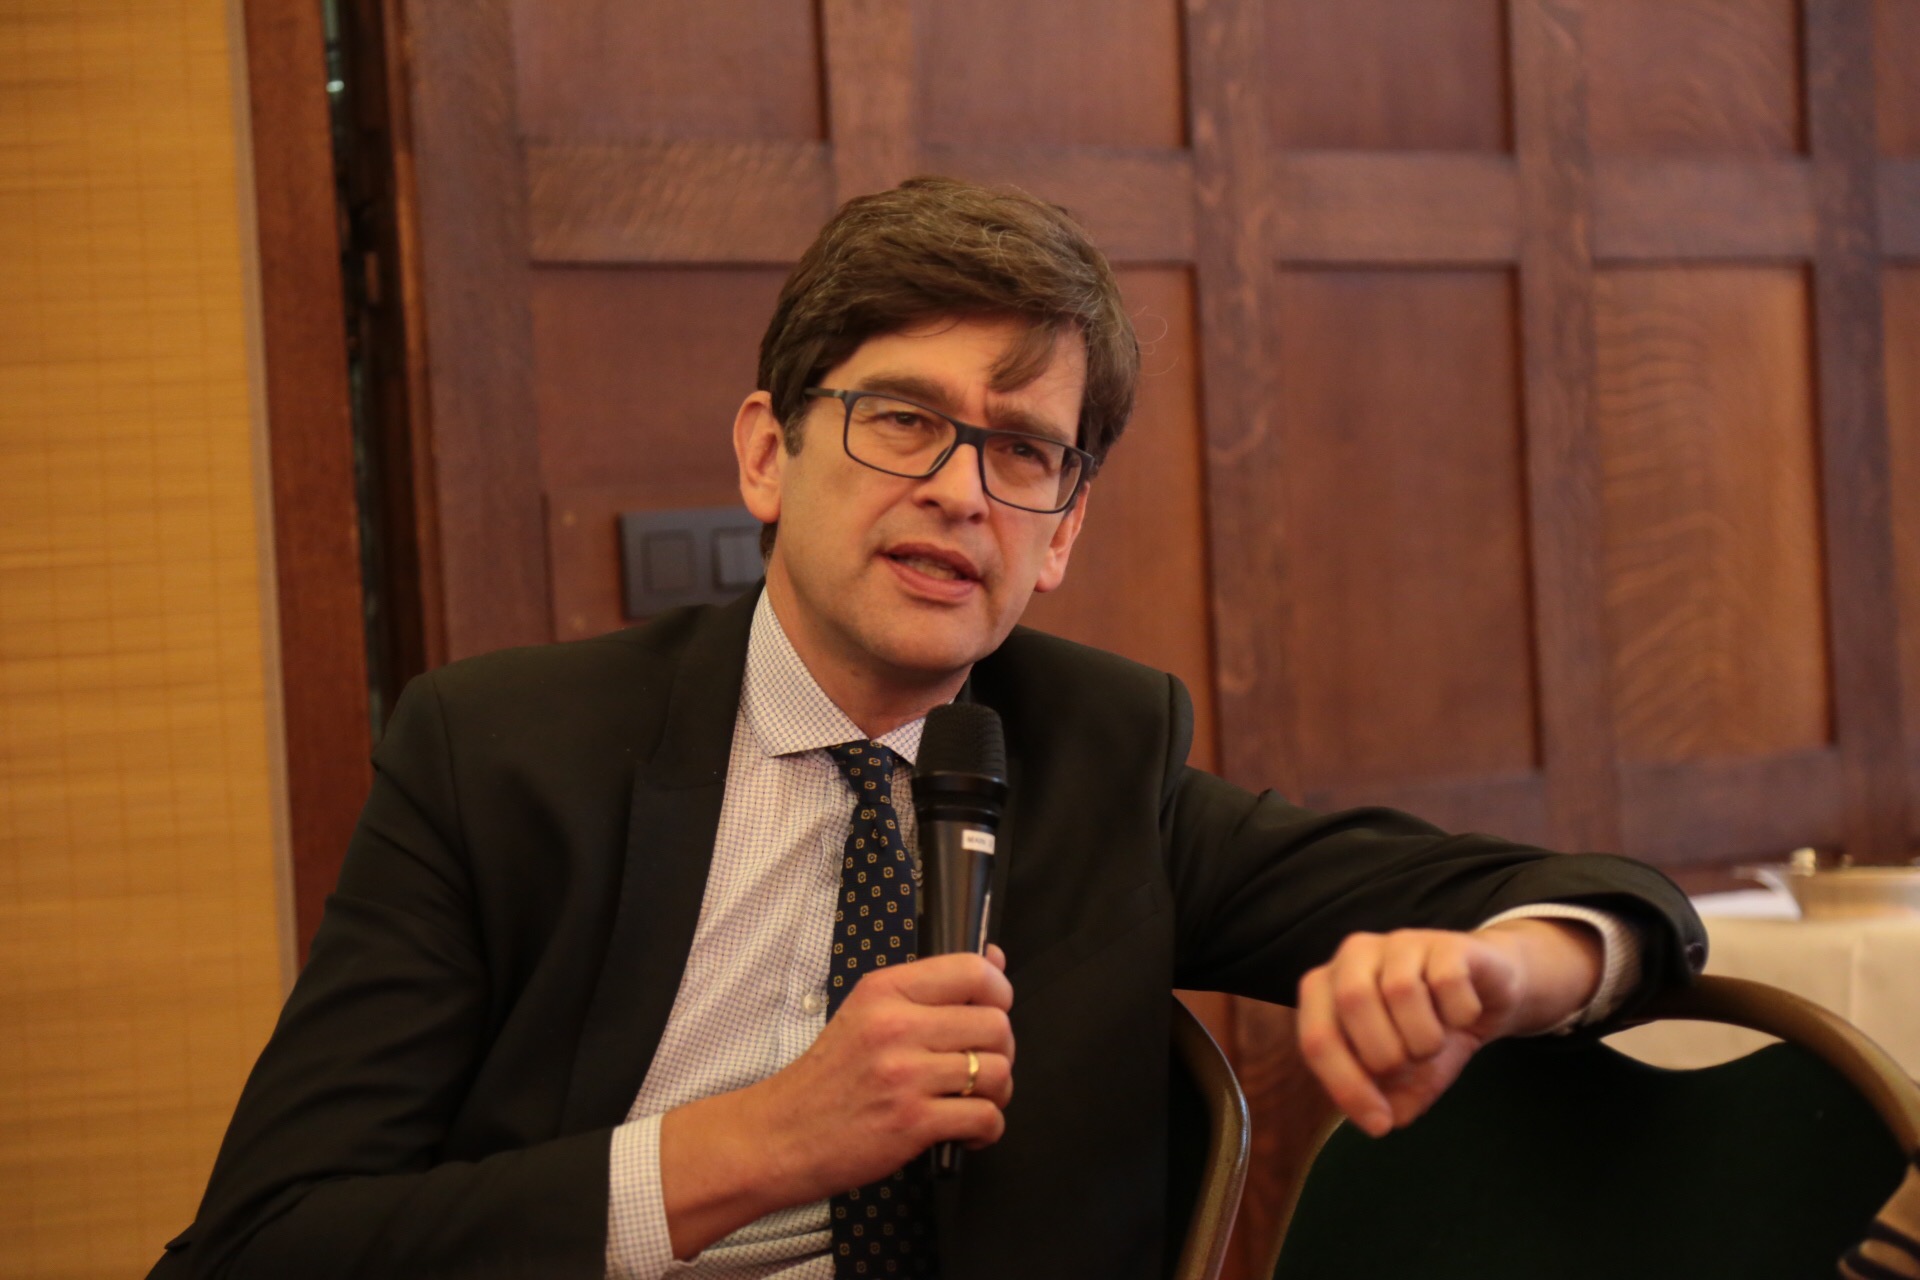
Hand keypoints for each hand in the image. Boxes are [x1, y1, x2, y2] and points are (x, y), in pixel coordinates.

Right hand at [660, 946, 1014, 1258]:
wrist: (781, 1134)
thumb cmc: (827, 1078)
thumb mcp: (867, 1014)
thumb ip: (930, 989)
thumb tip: (995, 959)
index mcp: (884, 991)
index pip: (971, 970)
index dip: (999, 991)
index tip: (995, 1009)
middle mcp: (896, 1027)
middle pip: (995, 1024)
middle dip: (1001, 1050)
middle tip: (980, 1067)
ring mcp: (905, 1076)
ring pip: (996, 1072)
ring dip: (997, 1093)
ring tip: (973, 1101)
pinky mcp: (911, 1123)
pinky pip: (985, 1118)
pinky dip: (987, 1129)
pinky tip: (965, 1131)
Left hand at [1295, 921, 1599, 1137]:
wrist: (1486, 995)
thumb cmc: (1428, 1032)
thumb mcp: (1405, 1079)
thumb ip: (1385, 1098)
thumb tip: (1382, 1118)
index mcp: (1325, 988)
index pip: (1316, 1038)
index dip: (1346, 1087)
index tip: (1380, 1125)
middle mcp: (1354, 955)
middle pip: (1352, 1002)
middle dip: (1386, 1054)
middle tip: (1411, 1063)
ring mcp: (1399, 942)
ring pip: (1402, 990)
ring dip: (1426, 1037)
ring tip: (1436, 1039)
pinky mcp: (1445, 942)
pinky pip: (1447, 982)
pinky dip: (1460, 1013)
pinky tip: (1463, 1014)